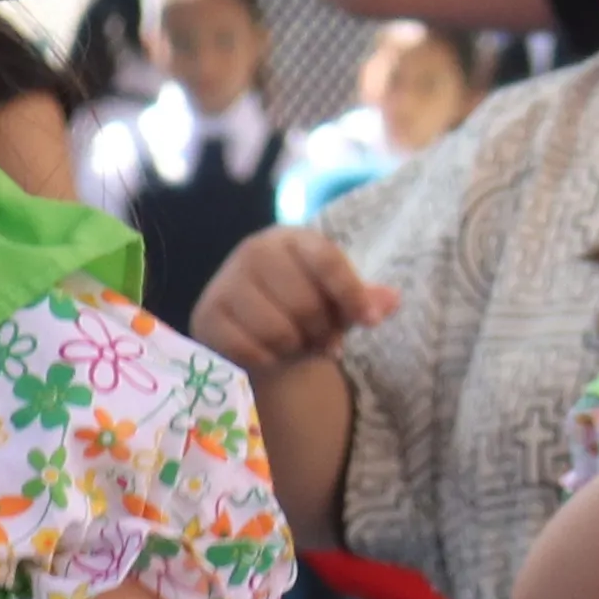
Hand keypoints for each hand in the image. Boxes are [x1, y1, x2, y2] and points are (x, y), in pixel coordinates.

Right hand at [191, 226, 391, 381]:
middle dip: (322, 331)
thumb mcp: (340, 299)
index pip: (327, 261)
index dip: (353, 295)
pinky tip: (270, 353)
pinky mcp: (206, 315)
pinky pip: (250, 350)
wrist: (255, 329)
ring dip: (296, 348)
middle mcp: (254, 251)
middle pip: (305, 303)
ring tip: (296, 343)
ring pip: (278, 331)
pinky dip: (268, 360)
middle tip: (323, 338)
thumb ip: (365, 298)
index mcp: (293, 238)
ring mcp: (225, 282)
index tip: (372, 322)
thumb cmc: (305, 307)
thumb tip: (392, 301)